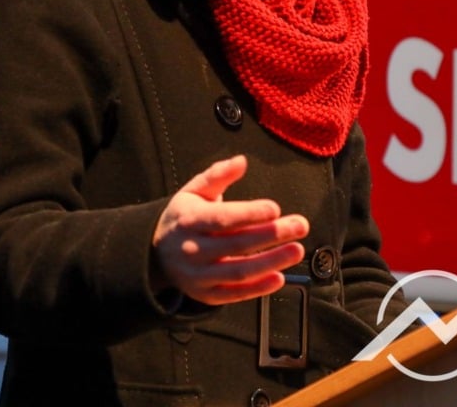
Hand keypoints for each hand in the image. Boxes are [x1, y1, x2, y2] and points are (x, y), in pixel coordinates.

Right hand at [152, 154, 308, 305]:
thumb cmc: (184, 218)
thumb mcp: (194, 191)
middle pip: (237, 244)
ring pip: (239, 271)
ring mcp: (199, 275)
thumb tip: (241, 161)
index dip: (250, 214)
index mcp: (190, 220)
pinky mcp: (206, 294)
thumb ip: (218, 175)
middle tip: (299, 225)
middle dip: (272, 235)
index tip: (275, 208)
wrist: (156, 254)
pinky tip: (279, 277)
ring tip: (296, 250)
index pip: (222, 218)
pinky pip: (235, 294)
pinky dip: (258, 288)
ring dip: (271, 262)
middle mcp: (192, 249)